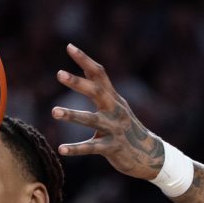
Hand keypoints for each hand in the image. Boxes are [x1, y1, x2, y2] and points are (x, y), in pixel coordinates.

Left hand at [51, 44, 164, 179]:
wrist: (149, 155)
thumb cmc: (126, 128)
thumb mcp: (116, 106)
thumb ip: (101, 89)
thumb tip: (88, 68)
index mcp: (113, 98)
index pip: (99, 74)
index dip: (85, 60)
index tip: (69, 47)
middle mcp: (115, 110)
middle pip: (96, 91)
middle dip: (78, 82)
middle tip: (59, 73)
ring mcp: (114, 129)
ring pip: (92, 119)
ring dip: (72, 115)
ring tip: (54, 111)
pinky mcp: (113, 148)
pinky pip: (91, 148)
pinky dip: (76, 149)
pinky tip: (61, 149)